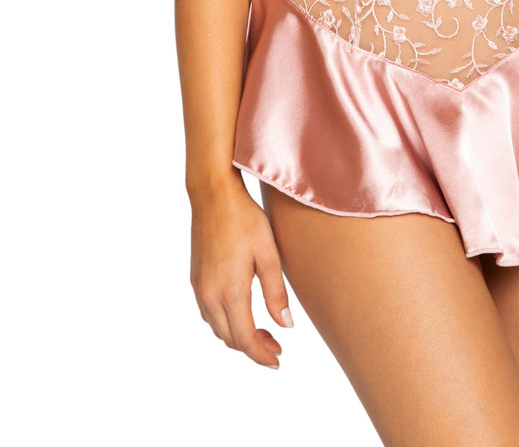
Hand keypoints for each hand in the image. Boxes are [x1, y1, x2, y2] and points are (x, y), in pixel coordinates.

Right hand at [189, 172, 293, 367]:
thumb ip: (276, 293)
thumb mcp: (269, 254)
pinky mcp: (195, 279)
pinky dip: (225, 323)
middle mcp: (209, 295)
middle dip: (253, 348)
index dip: (262, 355)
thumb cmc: (245, 219)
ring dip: (238, 337)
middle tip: (277, 347)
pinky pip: (208, 314)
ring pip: (217, 328)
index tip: (278, 361)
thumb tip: (286, 326)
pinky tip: (242, 313)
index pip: (245, 339)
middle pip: (229, 338)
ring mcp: (198, 287)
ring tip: (263, 333)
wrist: (213, 194)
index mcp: (229, 291)